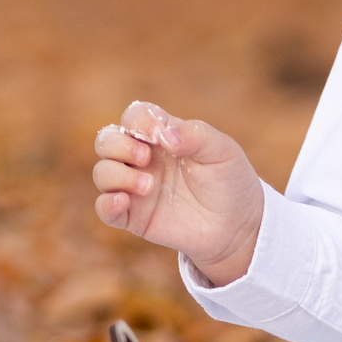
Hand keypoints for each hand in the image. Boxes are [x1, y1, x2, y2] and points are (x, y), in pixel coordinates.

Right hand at [91, 101, 264, 285]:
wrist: (238, 225)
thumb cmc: (229, 181)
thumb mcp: (222, 151)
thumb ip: (195, 136)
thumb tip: (164, 136)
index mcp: (162, 136)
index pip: (134, 117)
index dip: (138, 121)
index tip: (158, 135)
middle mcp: (143, 159)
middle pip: (107, 140)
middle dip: (118, 145)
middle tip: (145, 158)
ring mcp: (135, 188)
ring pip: (103, 172)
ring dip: (117, 175)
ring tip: (148, 185)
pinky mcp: (134, 216)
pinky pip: (105, 208)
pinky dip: (106, 203)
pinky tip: (123, 201)